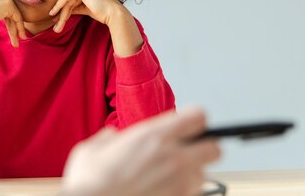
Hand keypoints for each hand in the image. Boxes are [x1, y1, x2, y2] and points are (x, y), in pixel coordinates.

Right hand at [0, 0, 26, 48]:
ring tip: (16, 42)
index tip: (9, 30)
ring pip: (15, 14)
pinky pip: (18, 18)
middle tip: (15, 37)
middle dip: (12, 24)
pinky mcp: (9, 4)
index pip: (4, 4)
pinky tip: (20, 38)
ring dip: (16, 29)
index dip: (7, 18)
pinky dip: (20, 28)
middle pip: (10, 9)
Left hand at [49, 0, 142, 55]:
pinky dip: (60, 8)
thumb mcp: (85, 9)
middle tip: (55, 26)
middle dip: (61, 14)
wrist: (113, 14)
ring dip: (61, 15)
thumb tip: (61, 12)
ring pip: (67, 1)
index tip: (55, 18)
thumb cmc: (102, 13)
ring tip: (57, 27)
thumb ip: (75, 7)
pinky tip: (54, 14)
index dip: (63, 9)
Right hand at [61, 108, 220, 195]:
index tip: (188, 125)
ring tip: (171, 177)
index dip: (194, 120)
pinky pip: (194, 194)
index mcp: (153, 136)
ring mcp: (179, 184)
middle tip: (187, 151)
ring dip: (192, 173)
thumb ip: (107, 139)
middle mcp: (172, 157)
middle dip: (203, 148)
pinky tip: (166, 191)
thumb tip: (111, 138)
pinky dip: (184, 192)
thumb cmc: (90, 183)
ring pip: (204, 174)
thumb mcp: (90, 150)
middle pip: (214, 147)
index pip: (198, 117)